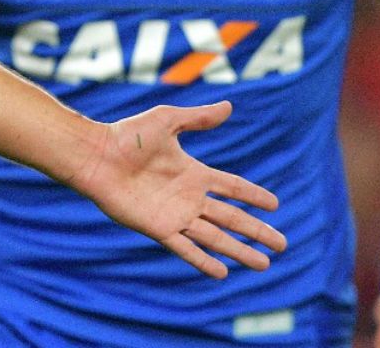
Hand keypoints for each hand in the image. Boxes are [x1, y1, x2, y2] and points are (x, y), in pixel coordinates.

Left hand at [72, 101, 286, 277]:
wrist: (96, 156)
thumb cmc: (126, 136)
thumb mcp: (167, 120)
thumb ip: (197, 118)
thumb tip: (229, 106)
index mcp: (193, 173)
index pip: (232, 187)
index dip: (253, 196)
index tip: (274, 205)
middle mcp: (188, 197)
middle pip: (232, 218)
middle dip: (257, 231)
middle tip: (282, 244)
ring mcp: (175, 214)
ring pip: (216, 237)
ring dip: (240, 250)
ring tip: (263, 264)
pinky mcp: (158, 228)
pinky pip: (186, 248)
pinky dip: (204, 260)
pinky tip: (222, 272)